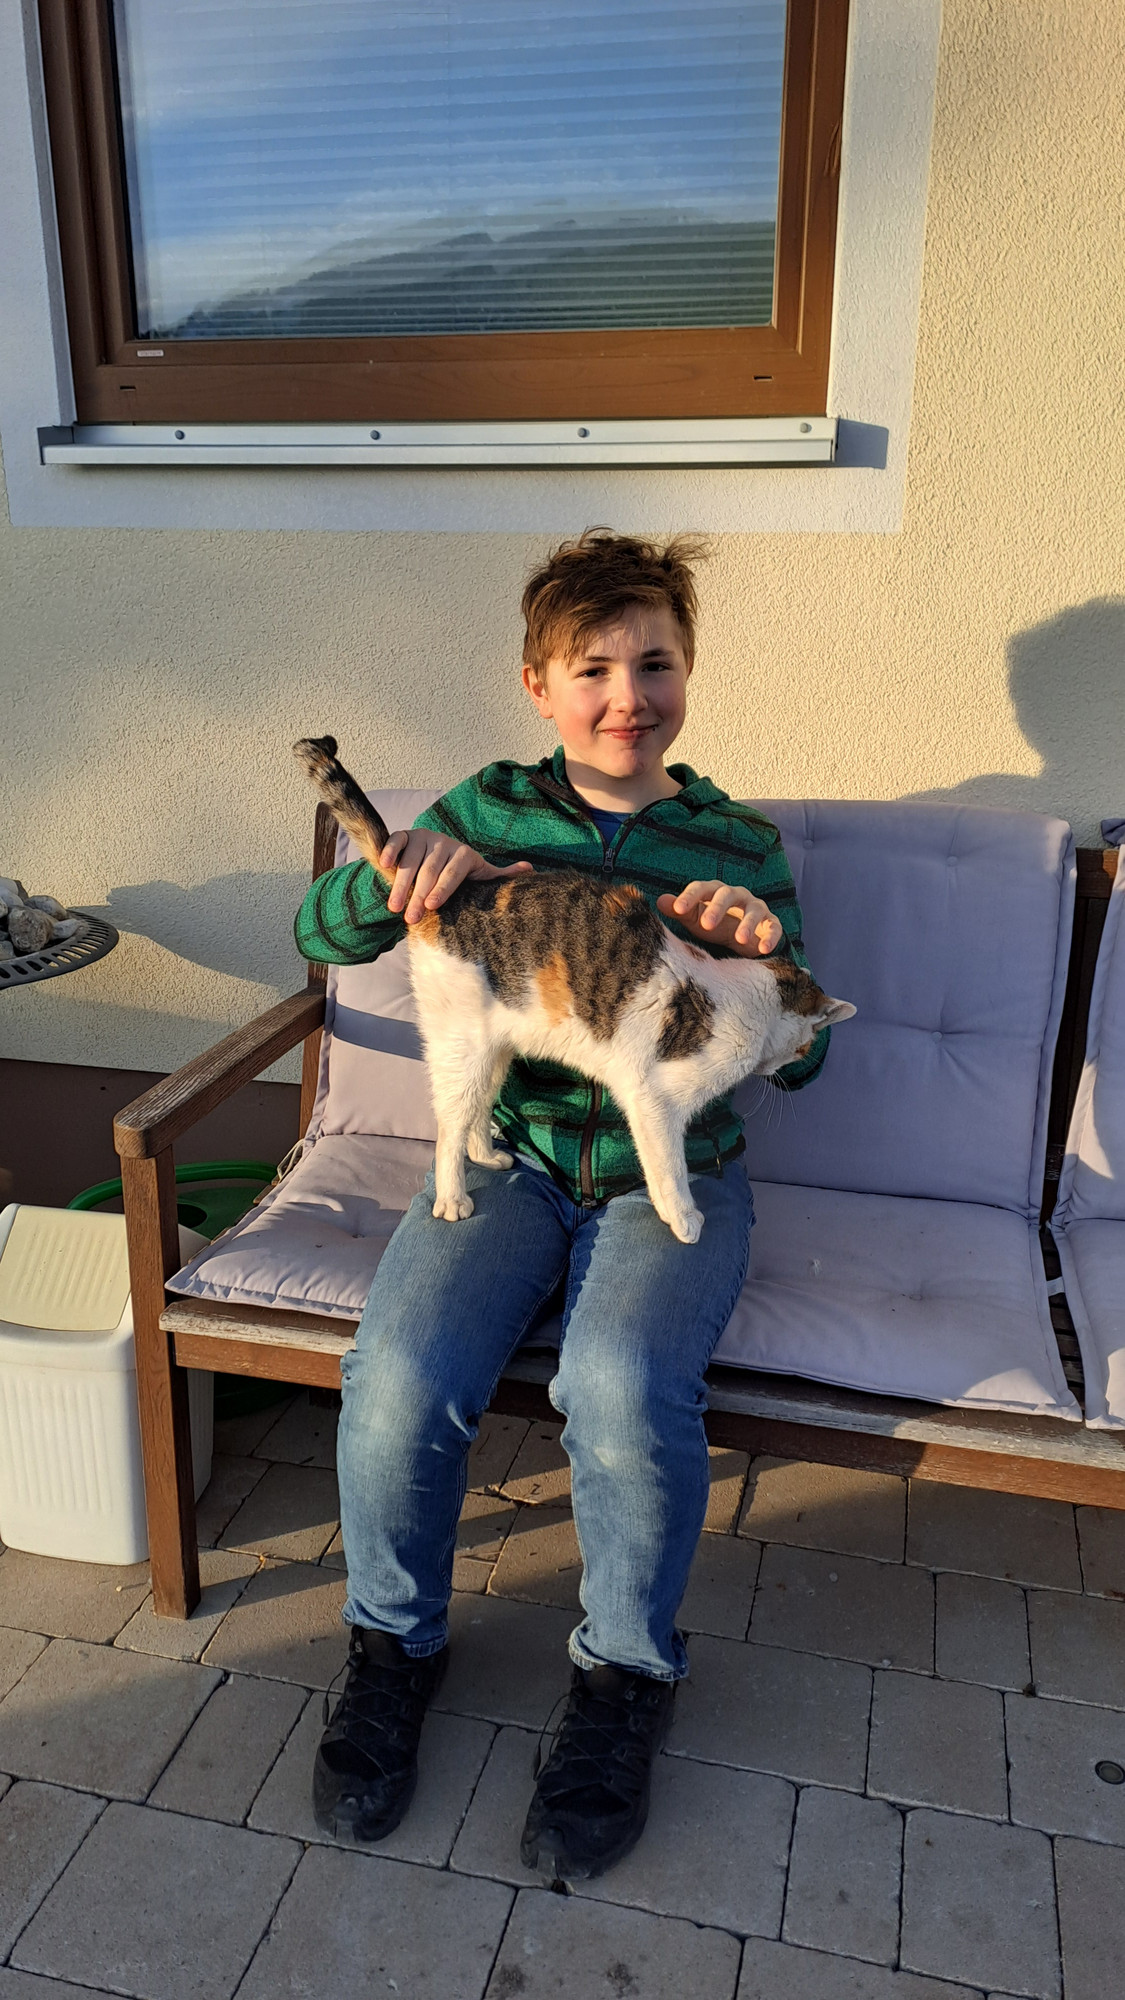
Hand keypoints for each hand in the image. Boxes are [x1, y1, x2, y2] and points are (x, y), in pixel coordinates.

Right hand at [380, 829, 532, 924]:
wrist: (437, 852)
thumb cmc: (460, 871)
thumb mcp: (480, 873)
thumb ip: (500, 875)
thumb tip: (530, 869)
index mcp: (464, 854)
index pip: (453, 872)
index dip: (443, 888)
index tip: (433, 906)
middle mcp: (443, 843)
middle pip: (429, 870)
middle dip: (418, 895)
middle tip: (411, 918)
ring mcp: (423, 837)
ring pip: (410, 861)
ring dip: (400, 884)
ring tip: (394, 907)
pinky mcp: (406, 834)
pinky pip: (396, 840)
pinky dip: (390, 850)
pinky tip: (384, 865)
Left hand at [657, 880, 782, 956]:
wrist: (743, 939)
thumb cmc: (715, 925)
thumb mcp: (695, 920)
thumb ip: (680, 910)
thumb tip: (659, 901)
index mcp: (715, 892)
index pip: (701, 888)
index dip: (690, 897)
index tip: (678, 909)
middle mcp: (737, 895)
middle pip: (727, 895)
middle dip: (717, 908)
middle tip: (707, 925)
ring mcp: (756, 908)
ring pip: (754, 910)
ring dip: (747, 924)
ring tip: (738, 939)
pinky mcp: (771, 923)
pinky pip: (774, 927)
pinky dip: (770, 937)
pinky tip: (763, 948)